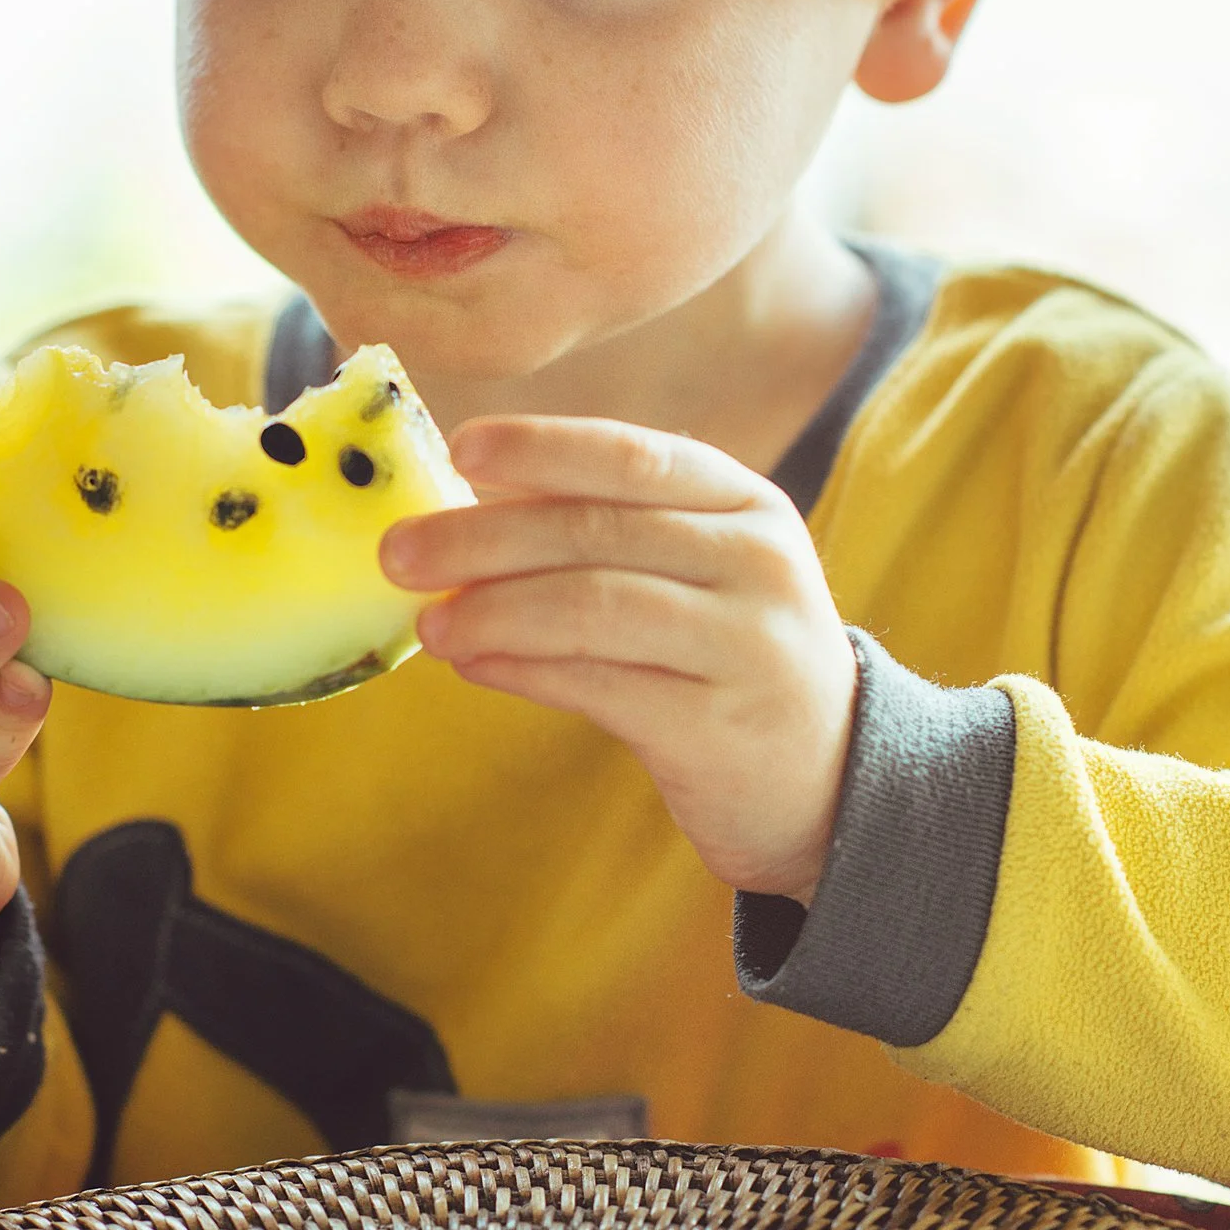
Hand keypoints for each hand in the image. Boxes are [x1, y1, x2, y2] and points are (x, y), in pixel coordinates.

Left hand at [381, 417, 857, 901]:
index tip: (460, 450)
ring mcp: (744, 644)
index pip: (632, 457)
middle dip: (483, 537)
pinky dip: (523, 671)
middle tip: (399, 551)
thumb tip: (465, 508)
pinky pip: (598, 685)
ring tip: (429, 621)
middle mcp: (756, 562)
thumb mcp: (699, 573)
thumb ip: (608, 534)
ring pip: (593, 607)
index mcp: (746, 503)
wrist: (830, 781)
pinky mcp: (717, 725)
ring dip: (494, 611)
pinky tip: (473, 666)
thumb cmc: (729, 658)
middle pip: (597, 532)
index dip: (541, 448)